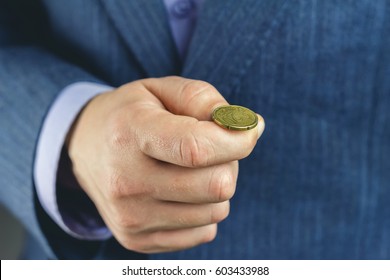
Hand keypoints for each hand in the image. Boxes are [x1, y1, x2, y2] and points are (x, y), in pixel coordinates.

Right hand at [67, 76, 264, 252]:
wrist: (86, 148)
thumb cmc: (132, 115)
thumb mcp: (162, 89)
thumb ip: (205, 100)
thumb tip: (250, 129)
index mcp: (130, 134)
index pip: (196, 148)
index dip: (237, 141)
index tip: (251, 130)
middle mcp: (126, 182)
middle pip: (216, 185)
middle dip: (229, 162)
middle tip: (213, 148)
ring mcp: (130, 218)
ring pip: (216, 211)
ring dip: (217, 187)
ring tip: (192, 169)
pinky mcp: (137, 240)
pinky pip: (203, 232)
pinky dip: (204, 209)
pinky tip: (182, 192)